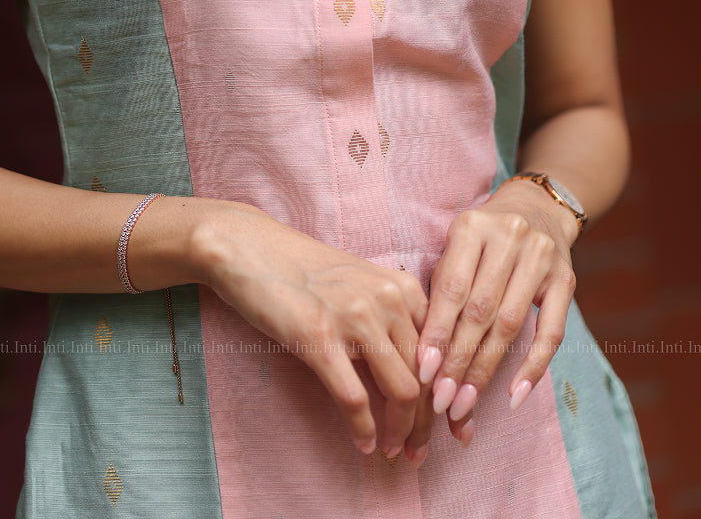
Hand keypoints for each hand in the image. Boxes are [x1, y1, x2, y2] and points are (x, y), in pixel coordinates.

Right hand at [195, 201, 433, 462]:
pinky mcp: (318, 337)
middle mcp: (386, 299)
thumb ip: (391, 316)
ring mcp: (354, 317)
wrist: (251, 248)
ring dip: (402, 433)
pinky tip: (364, 445)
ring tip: (394, 452)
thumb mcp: (360, 283)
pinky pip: (354, 398)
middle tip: (418, 452)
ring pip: (402, 391)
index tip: (449, 424)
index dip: (448, 394)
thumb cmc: (303, 270)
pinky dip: (363, 430)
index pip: (441, 351)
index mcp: (401, 287)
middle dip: (427, 423)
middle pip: (427, 376)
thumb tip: (416, 371)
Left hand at [416, 181, 577, 444]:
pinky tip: (515, 395)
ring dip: (486, 370)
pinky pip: (551, 332)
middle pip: (480, 310)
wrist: (536, 208)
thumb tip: (425, 357)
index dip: (437, 332)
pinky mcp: (567, 279)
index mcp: (472, 227)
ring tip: (465, 404)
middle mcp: (508, 238)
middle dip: (459, 360)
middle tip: (442, 401)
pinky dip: (533, 367)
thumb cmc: (483, 239)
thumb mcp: (456, 248)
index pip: (452, 288)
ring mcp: (541, 257)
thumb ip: (442, 291)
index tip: (423, 372)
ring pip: (510, 323)